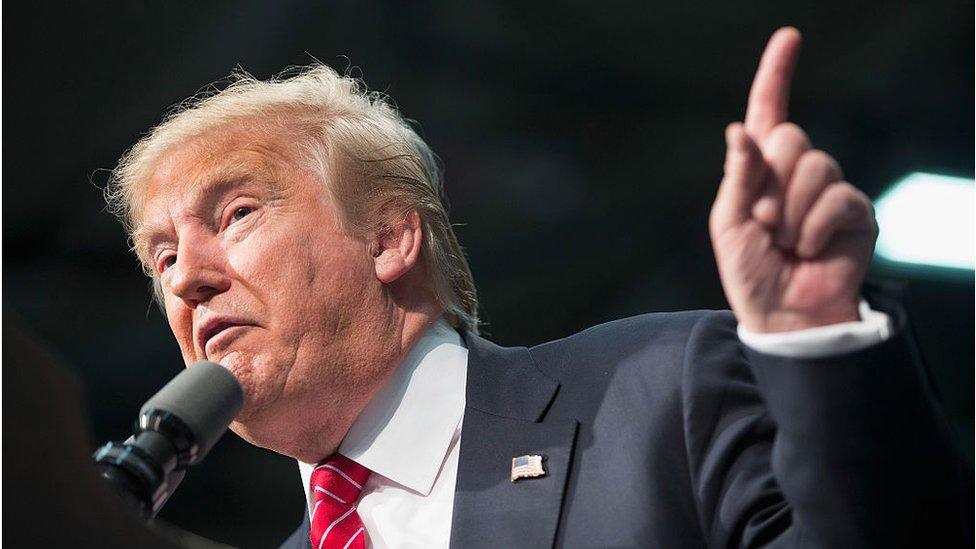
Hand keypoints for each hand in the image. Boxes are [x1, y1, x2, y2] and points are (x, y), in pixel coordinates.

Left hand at [709, 27, 877, 332]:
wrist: (782, 315)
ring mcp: (828, 189)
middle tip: (763, 226)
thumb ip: (738, 175)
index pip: (769, 112)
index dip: (776, 75)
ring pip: (814, 166)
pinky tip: (809, 251)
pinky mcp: (855, 210)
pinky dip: (814, 229)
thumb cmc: (749, 272)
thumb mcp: (728, 222)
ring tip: (785, 243)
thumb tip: (739, 128)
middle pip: (790, 138)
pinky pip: (837, 197)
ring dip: (790, 211)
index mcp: (760, 170)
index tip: (789, 37)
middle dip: (769, 186)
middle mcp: (796, 172)